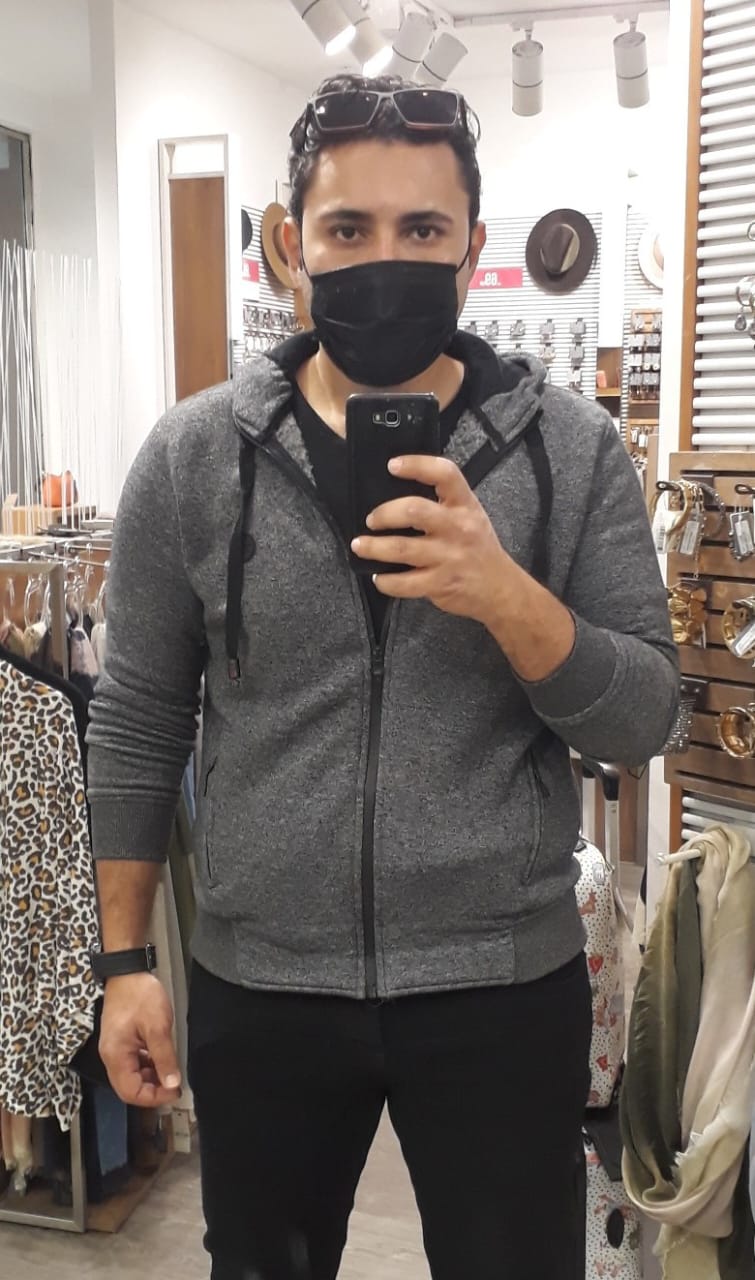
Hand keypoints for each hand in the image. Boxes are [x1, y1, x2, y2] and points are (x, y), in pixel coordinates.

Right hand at [99, 973, 180, 1107]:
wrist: (127, 972)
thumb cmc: (140, 995)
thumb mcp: (158, 1027)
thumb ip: (165, 1058)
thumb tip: (172, 1084)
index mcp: (116, 1056)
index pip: (131, 1092)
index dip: (153, 1097)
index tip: (174, 1092)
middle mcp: (111, 1056)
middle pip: (129, 1088)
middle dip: (152, 1091)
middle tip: (174, 1086)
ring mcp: (115, 1049)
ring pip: (132, 1076)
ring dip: (151, 1079)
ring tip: (170, 1072)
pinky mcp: (120, 1042)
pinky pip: (133, 1063)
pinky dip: (147, 1066)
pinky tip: (161, 1060)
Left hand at [351, 454, 509, 625]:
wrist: (500, 588)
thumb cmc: (478, 547)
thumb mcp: (470, 515)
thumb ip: (443, 503)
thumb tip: (397, 495)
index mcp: (465, 505)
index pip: (444, 474)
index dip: (417, 465)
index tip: (392, 465)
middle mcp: (458, 528)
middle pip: (414, 510)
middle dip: (384, 514)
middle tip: (371, 520)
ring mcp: (449, 557)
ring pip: (401, 548)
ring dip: (373, 547)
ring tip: (360, 546)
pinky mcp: (440, 583)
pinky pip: (404, 582)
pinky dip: (385, 581)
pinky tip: (379, 577)